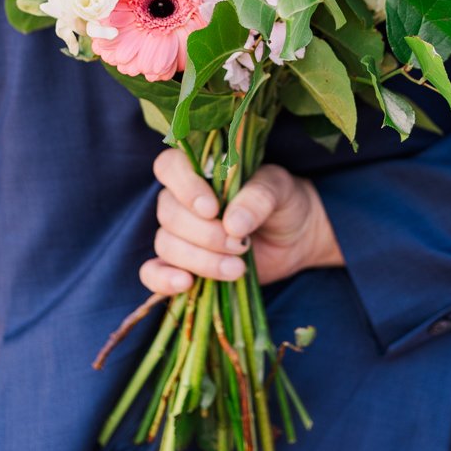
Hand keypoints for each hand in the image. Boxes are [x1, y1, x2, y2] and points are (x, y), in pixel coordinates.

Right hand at [140, 148, 343, 295]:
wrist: (296, 237)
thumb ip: (258, 198)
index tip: (212, 209)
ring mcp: (180, 234)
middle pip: (169, 214)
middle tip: (240, 244)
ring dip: (200, 260)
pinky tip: (186, 284)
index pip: (170, 166)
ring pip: (166, 244)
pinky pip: (153, 272)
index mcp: (201, 170)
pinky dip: (163, 279)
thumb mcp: (280, 190)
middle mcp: (183, 200)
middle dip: (205, 235)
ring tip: (237, 268)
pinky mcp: (182, 265)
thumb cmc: (284, 202)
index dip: (184, 187)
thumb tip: (232, 224)